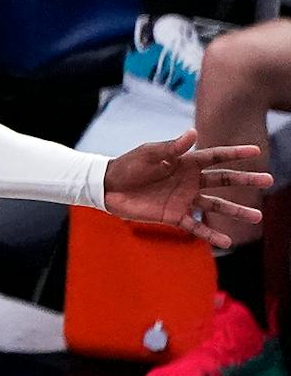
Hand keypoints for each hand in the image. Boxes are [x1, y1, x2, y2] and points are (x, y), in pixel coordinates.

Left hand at [103, 130, 270, 248]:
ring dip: (235, 211)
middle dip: (245, 180)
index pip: (215, 157)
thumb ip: (171, 148)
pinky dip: (210, 234)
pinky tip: (227, 242)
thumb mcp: (148, 154)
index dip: (235, 154)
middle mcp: (189, 181)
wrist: (107, 187)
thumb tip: (192, 133)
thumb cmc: (128, 166)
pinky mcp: (173, 216)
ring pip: (215, 206)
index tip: (256, 151)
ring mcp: (184, 199)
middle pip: (223, 181)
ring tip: (257, 217)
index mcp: (185, 162)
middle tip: (268, 180)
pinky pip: (195, 227)